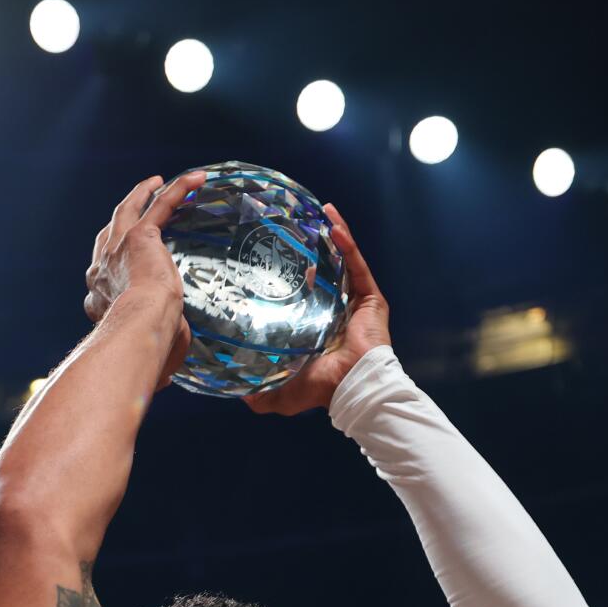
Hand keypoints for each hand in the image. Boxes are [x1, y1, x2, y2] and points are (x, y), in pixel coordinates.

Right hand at [83, 170, 210, 378]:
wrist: (140, 332)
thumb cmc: (145, 354)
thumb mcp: (150, 358)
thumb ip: (157, 364)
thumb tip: (164, 380)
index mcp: (98, 301)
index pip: (102, 281)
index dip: (111, 274)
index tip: (124, 276)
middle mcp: (100, 271)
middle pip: (106, 236)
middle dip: (118, 221)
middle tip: (133, 209)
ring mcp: (117, 250)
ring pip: (126, 211)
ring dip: (140, 193)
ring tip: (154, 182)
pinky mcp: (140, 237)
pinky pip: (160, 205)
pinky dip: (178, 190)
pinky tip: (198, 180)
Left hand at [245, 204, 390, 416]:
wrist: (352, 387)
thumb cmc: (321, 390)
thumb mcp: (280, 395)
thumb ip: (259, 393)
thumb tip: (237, 392)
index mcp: (317, 327)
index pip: (303, 295)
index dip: (292, 277)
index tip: (272, 258)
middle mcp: (337, 310)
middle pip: (325, 271)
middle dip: (312, 247)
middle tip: (293, 226)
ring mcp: (355, 302)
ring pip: (343, 260)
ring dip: (333, 235)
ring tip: (319, 212)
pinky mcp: (370, 297)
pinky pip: (357, 264)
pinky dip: (346, 243)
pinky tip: (333, 225)